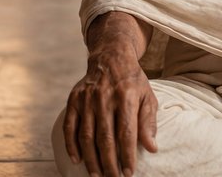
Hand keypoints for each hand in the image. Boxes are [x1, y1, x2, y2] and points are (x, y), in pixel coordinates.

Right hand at [63, 42, 157, 176]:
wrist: (111, 57)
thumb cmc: (133, 81)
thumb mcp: (147, 96)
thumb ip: (148, 122)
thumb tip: (152, 148)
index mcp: (126, 96)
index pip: (126, 132)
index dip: (127, 155)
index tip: (129, 173)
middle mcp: (105, 98)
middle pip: (105, 138)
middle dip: (109, 163)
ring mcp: (87, 99)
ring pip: (86, 136)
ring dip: (91, 159)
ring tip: (96, 175)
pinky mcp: (74, 100)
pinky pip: (69, 126)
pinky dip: (71, 145)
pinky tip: (77, 160)